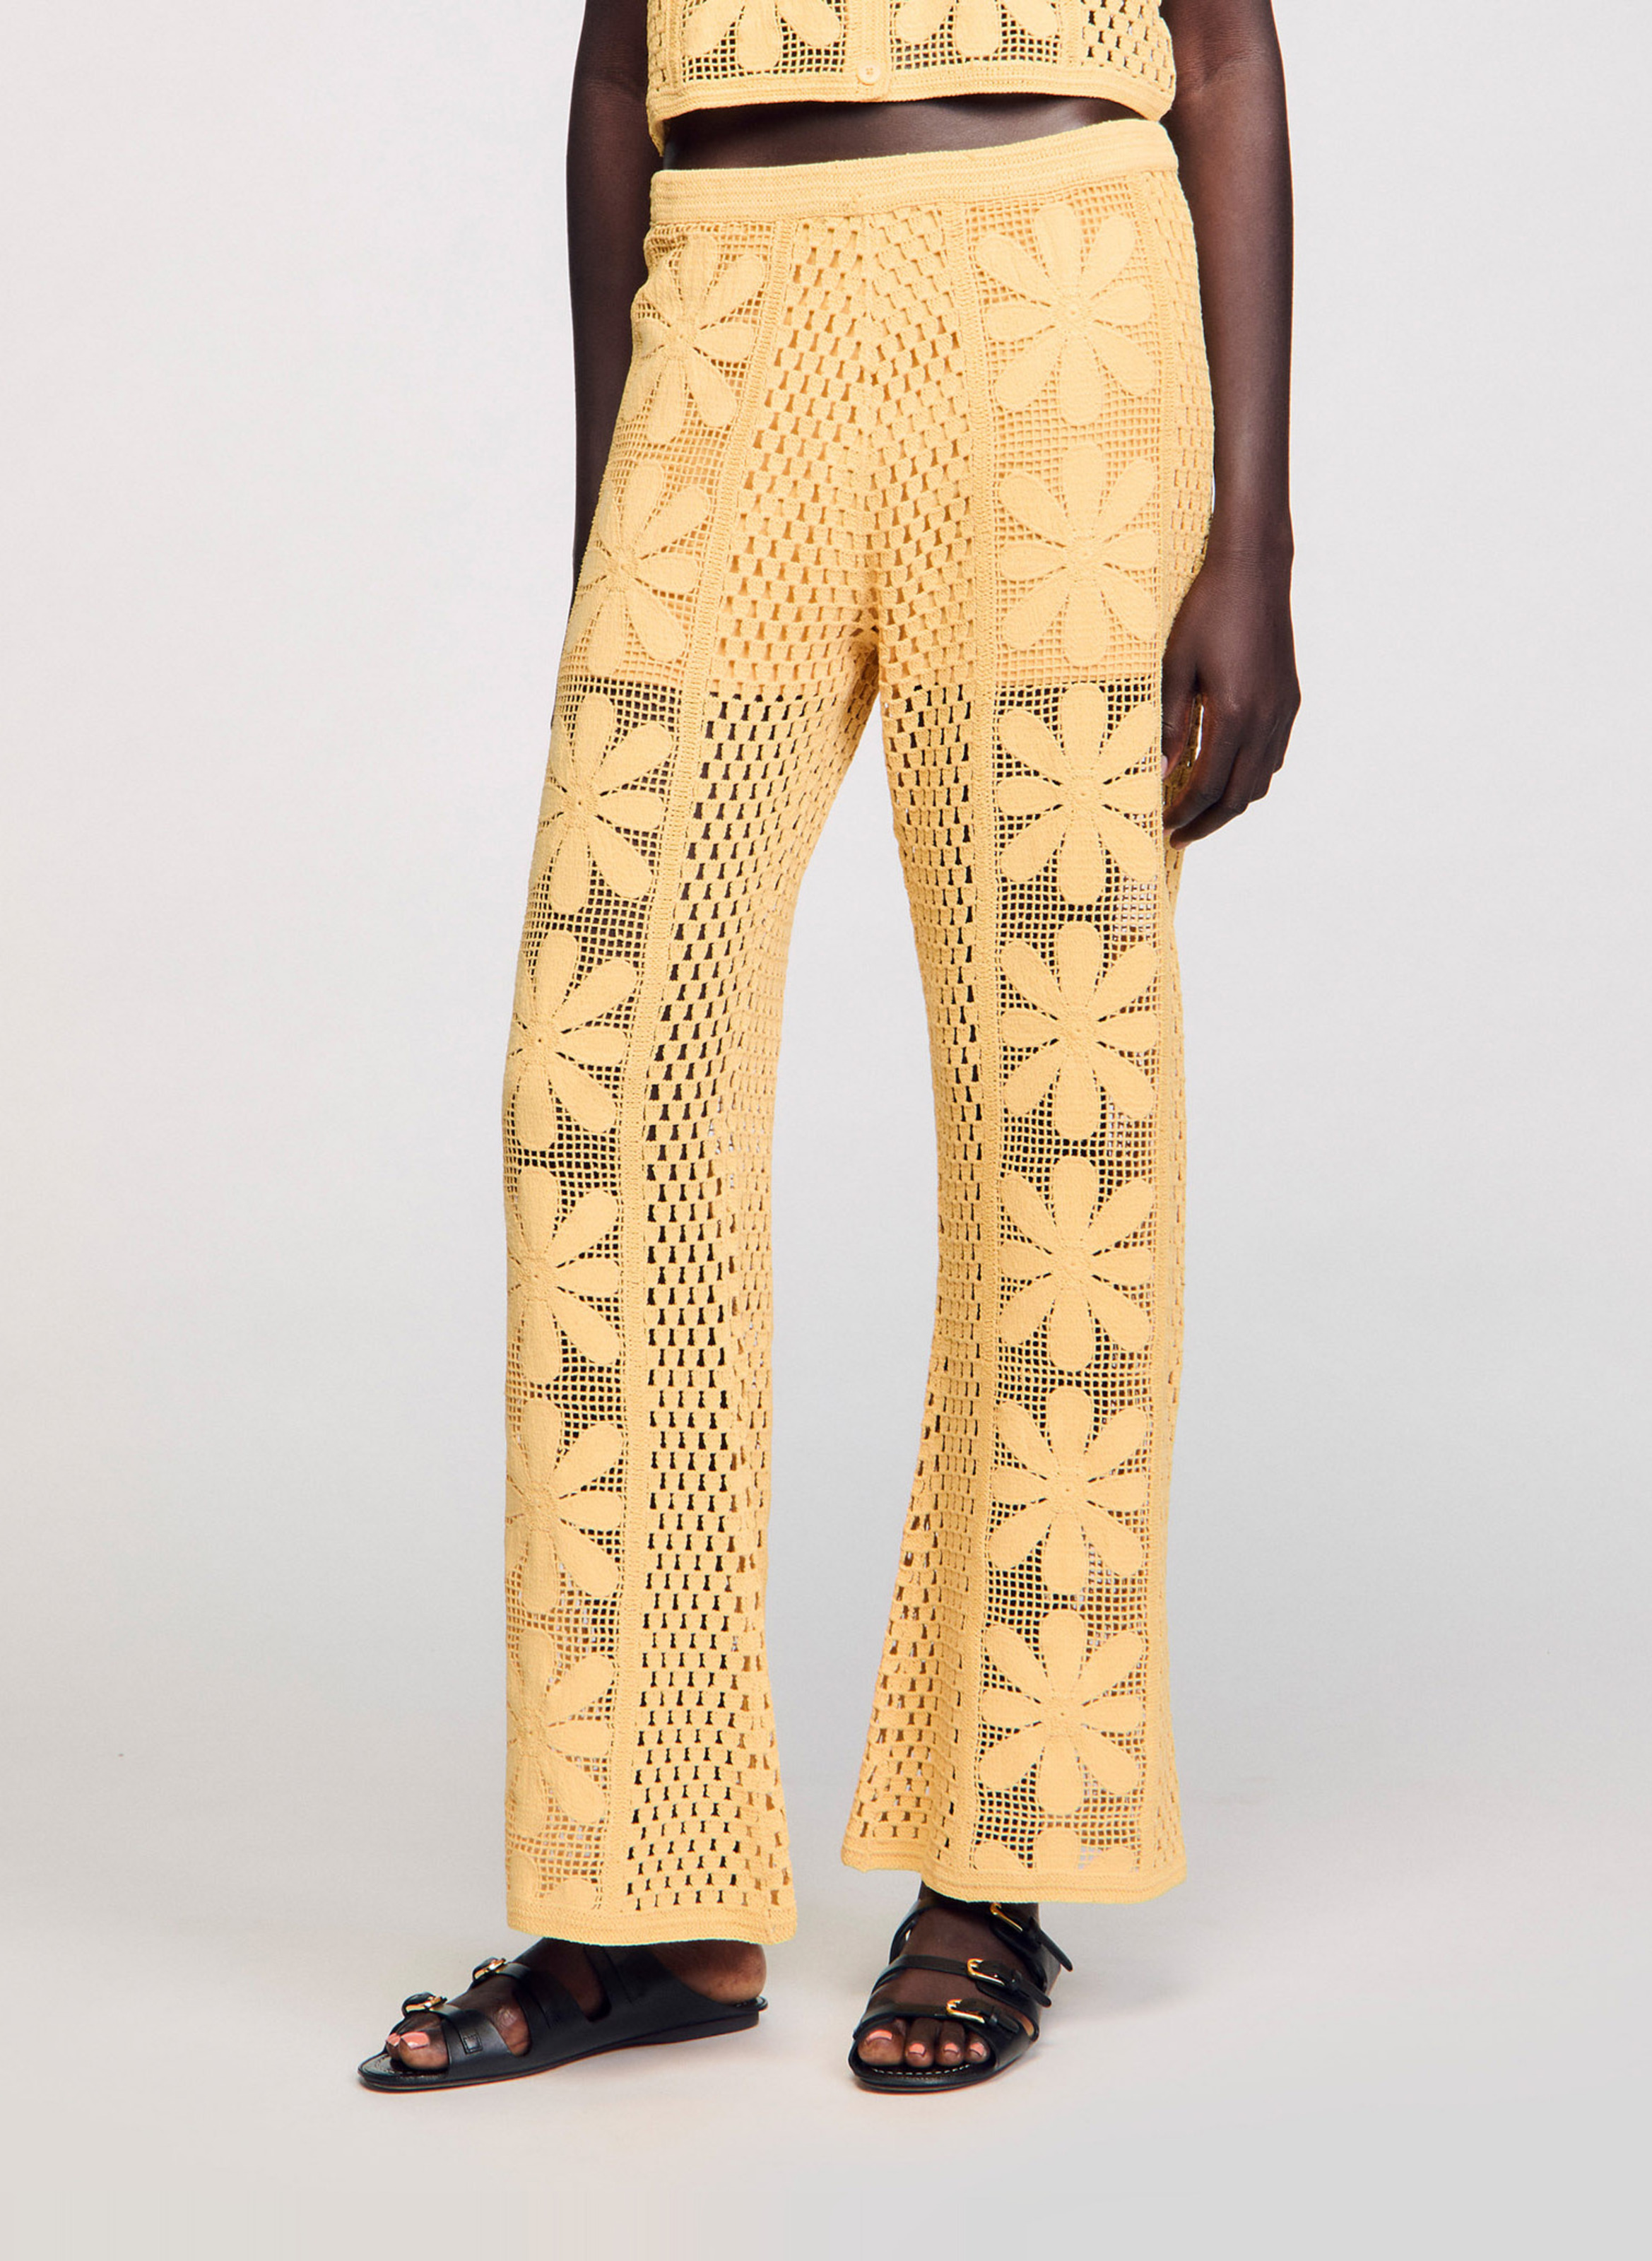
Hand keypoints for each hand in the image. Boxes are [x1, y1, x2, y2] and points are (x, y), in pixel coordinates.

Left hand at [1160, 543, 1299, 847]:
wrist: (1254, 570)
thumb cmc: (1208, 611)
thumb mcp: (1175, 666)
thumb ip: (1168, 723)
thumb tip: (1157, 771)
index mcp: (1234, 715)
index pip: (1207, 787)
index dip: (1183, 814)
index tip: (1162, 826)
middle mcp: (1265, 720)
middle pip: (1239, 797)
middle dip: (1208, 824)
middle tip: (1179, 837)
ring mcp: (1283, 711)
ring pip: (1261, 781)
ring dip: (1231, 804)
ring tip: (1200, 812)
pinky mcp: (1290, 700)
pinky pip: (1273, 756)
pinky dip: (1250, 777)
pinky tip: (1227, 773)